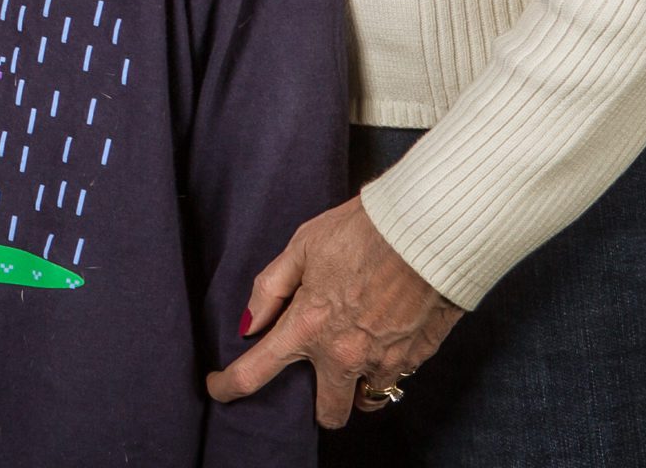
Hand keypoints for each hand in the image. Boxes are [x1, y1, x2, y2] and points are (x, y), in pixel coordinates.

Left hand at [206, 196, 464, 427]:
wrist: (426, 231)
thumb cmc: (361, 232)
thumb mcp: (302, 246)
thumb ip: (271, 288)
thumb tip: (248, 324)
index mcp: (308, 327)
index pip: (257, 372)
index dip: (230, 386)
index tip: (218, 390)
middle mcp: (345, 355)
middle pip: (327, 413)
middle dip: (317, 404)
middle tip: (314, 376)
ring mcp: (385, 362)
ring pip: (366, 400)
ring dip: (356, 387)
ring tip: (351, 357)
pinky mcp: (418, 358)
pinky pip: (395, 378)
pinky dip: (385, 367)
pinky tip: (382, 337)